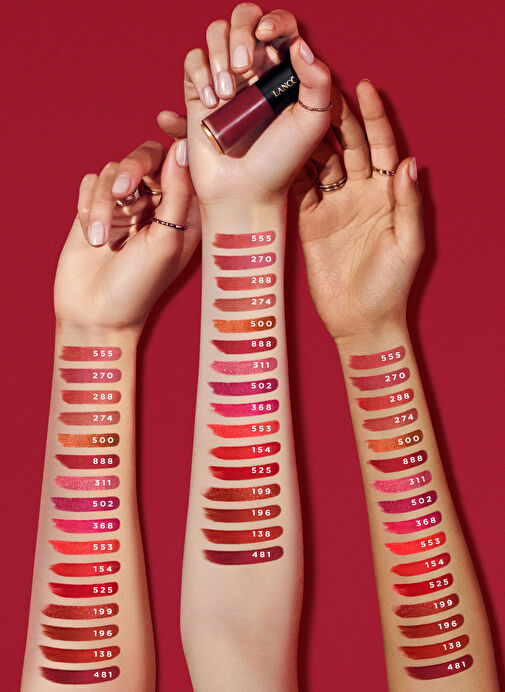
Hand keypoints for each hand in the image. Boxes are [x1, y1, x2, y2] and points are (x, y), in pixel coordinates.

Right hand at [55, 139, 200, 331]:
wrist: (95, 314)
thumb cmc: (140, 285)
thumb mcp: (167, 240)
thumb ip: (177, 193)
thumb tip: (184, 147)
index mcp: (184, 212)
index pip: (184, 161)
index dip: (178, 134)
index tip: (165, 118)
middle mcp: (157, 204)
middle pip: (146, 156)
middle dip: (132, 170)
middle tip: (123, 192)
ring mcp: (125, 206)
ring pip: (113, 171)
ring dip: (104, 204)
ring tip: (101, 239)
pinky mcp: (95, 209)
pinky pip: (90, 183)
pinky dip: (88, 206)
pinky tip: (91, 236)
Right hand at [158, 4, 330, 205]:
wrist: (245, 192)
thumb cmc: (281, 162)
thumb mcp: (312, 121)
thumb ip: (317, 79)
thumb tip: (299, 43)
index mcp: (285, 71)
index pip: (280, 26)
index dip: (273, 20)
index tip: (266, 37)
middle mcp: (255, 70)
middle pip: (243, 17)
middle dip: (240, 31)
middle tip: (242, 65)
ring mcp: (226, 80)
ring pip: (215, 33)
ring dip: (218, 54)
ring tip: (227, 95)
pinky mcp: (199, 94)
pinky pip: (193, 60)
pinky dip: (200, 73)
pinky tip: (211, 102)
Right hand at [292, 80, 423, 339]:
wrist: (359, 320)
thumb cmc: (390, 286)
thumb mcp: (408, 245)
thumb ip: (408, 204)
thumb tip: (409, 161)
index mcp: (387, 194)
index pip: (382, 146)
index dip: (374, 117)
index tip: (364, 87)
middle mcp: (360, 193)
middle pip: (348, 145)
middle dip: (336, 117)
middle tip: (319, 90)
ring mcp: (333, 205)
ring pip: (321, 161)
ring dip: (309, 137)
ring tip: (294, 110)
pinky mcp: (309, 220)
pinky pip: (300, 187)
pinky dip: (291, 167)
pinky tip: (280, 147)